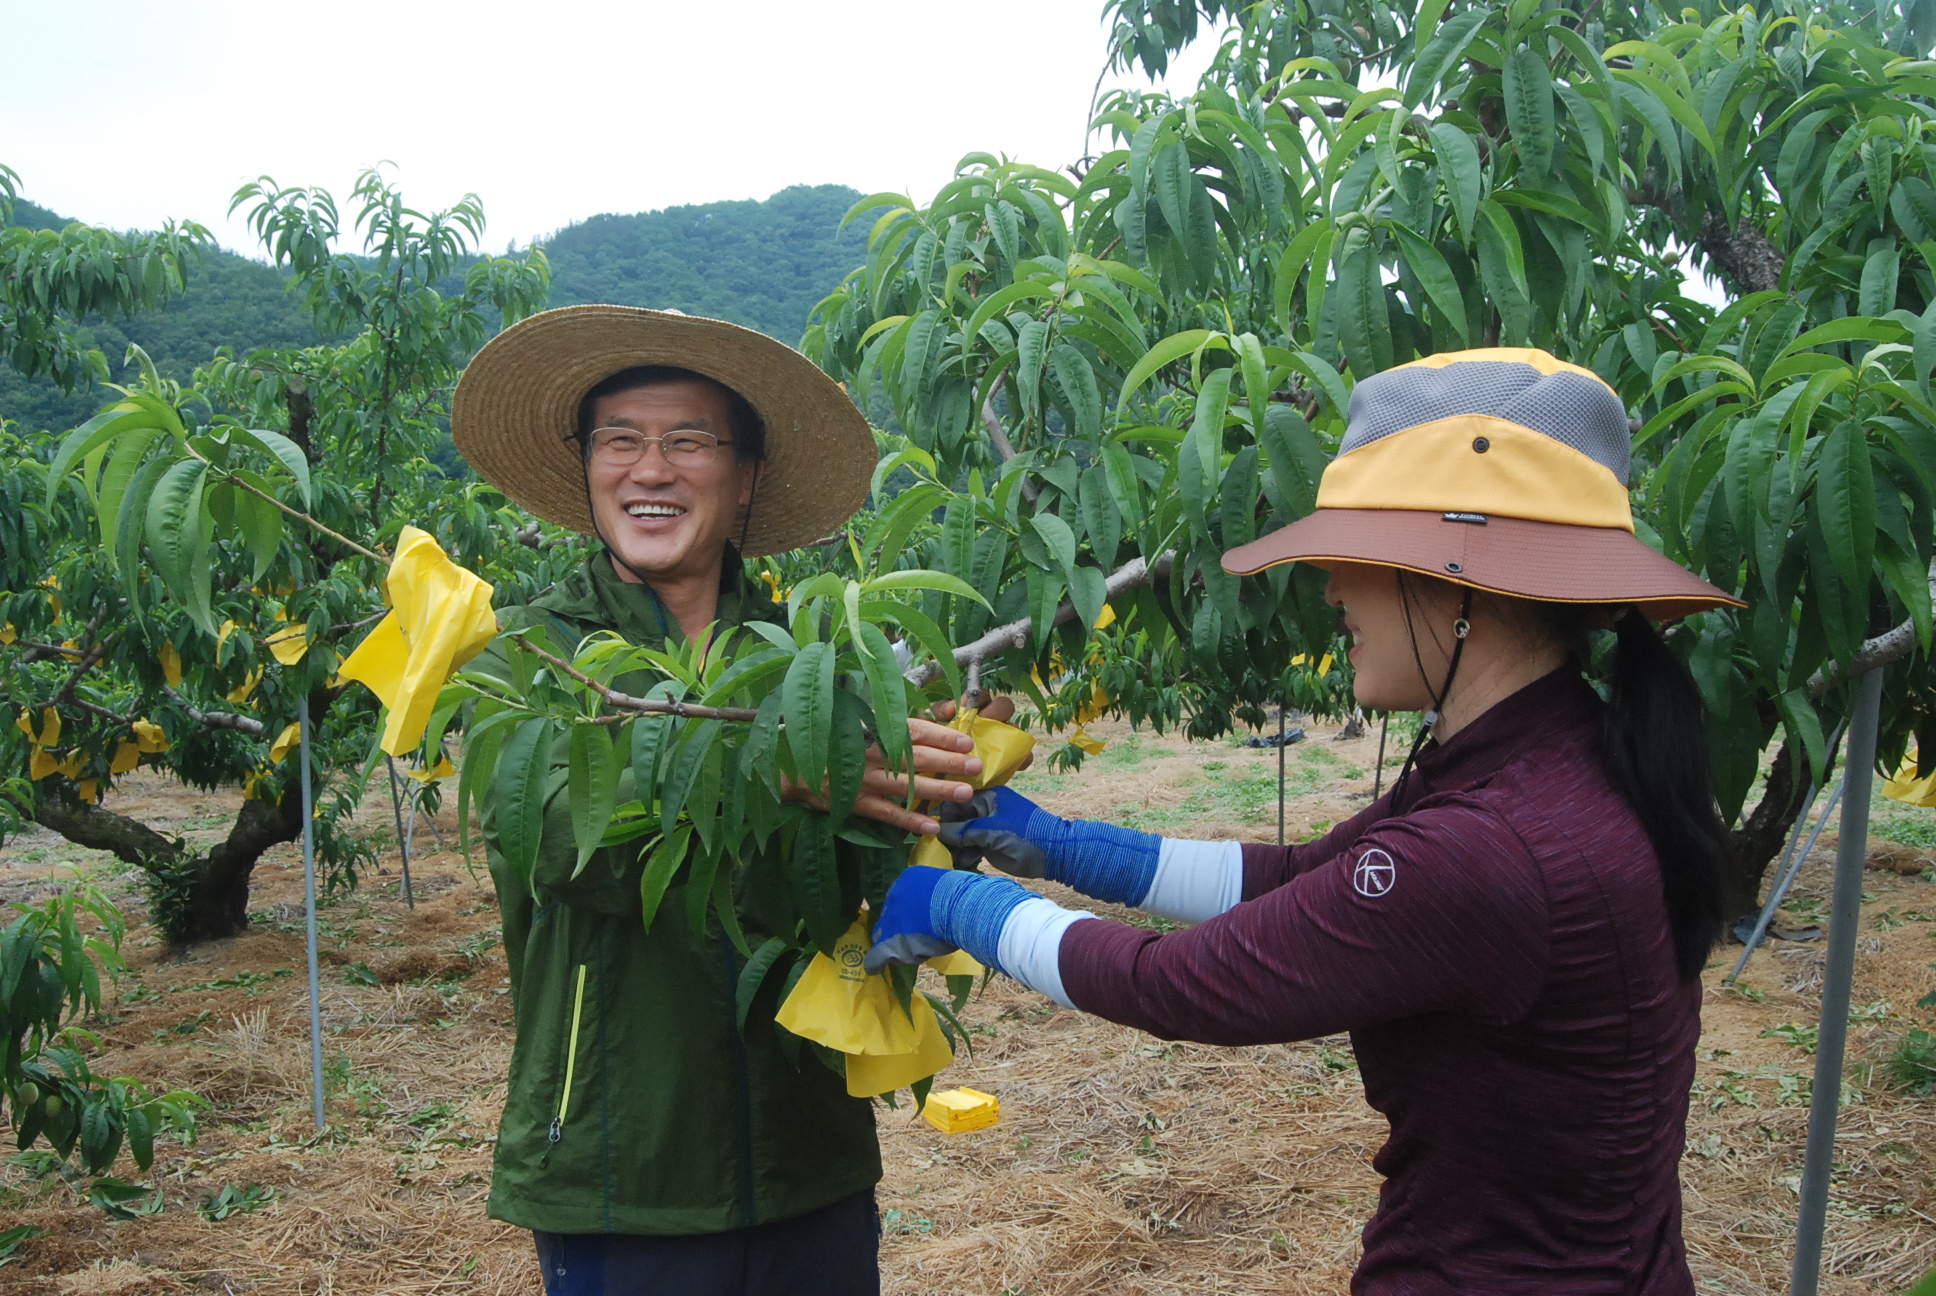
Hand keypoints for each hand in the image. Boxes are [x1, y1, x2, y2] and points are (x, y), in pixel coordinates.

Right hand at [784, 716, 983, 835]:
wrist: (796, 764)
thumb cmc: (839, 737)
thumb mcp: (871, 720)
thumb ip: (913, 716)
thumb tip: (951, 709)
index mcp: (876, 729)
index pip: (913, 730)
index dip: (940, 736)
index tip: (966, 741)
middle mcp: (873, 754)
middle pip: (916, 758)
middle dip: (948, 762)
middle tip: (975, 766)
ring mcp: (865, 780)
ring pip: (906, 786)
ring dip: (937, 790)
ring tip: (964, 793)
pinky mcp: (857, 803)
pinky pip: (887, 815)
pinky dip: (909, 822)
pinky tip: (932, 827)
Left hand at [863, 862, 1034, 975]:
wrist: (963, 907)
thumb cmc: (966, 896)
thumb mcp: (950, 886)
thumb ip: (940, 894)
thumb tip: (950, 904)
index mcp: (908, 879)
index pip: (898, 897)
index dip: (904, 912)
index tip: (911, 920)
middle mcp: (894, 896)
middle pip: (889, 916)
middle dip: (896, 926)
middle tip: (910, 937)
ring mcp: (890, 918)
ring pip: (884, 935)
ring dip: (893, 944)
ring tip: (907, 953)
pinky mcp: (890, 941)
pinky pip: (876, 955)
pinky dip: (875, 962)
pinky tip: (874, 969)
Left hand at [929, 695, 1034, 773]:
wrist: (935, 777)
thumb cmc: (933, 745)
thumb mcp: (928, 726)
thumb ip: (938, 713)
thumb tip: (952, 709)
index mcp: (973, 709)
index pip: (981, 695)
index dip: (976, 698)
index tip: (963, 709)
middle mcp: (990, 721)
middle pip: (1004, 706)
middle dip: (995, 712)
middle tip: (982, 724)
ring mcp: (1001, 740)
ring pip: (1015, 729)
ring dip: (1010, 734)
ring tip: (998, 745)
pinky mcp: (1008, 760)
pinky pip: (1023, 755)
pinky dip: (1023, 757)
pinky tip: (1015, 763)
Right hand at [936, 786, 1050, 876]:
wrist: (1054, 855)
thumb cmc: (1025, 835)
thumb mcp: (992, 831)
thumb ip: (963, 831)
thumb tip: (936, 832)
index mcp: (987, 797)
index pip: (955, 802)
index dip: (941, 816)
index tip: (928, 830)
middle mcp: (984, 810)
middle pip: (955, 821)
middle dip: (946, 835)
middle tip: (936, 849)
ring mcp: (986, 828)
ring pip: (960, 836)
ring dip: (954, 848)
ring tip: (950, 859)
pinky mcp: (989, 845)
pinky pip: (969, 848)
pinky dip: (964, 856)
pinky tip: (961, 863)